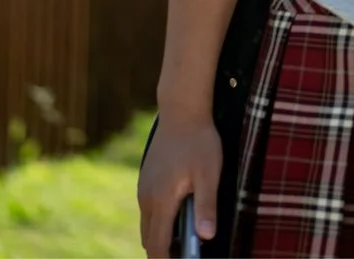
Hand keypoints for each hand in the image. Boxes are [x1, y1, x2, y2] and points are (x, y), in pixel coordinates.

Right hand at [137, 112, 219, 256]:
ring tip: (184, 240)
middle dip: (163, 251)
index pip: (157, 243)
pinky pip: (149, 209)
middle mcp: (147, 196)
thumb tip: (206, 236)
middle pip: (148, 238)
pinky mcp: (146, 178)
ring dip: (161, 235)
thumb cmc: (199, 140)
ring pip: (147, 224)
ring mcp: (144, 187)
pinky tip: (179, 214)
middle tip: (184, 255)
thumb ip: (206, 206)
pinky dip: (159, 220)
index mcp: (162, 199)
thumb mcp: (209, 173)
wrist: (182, 109)